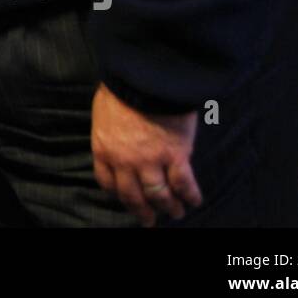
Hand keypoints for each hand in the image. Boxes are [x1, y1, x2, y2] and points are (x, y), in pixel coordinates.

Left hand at [90, 84, 201, 226]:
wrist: (142, 77)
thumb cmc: (121, 87)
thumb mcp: (103, 111)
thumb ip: (110, 132)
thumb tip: (116, 137)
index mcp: (104, 149)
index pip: (108, 182)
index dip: (118, 195)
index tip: (126, 200)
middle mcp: (125, 161)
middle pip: (133, 196)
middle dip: (142, 211)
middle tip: (150, 220)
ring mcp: (151, 161)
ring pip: (159, 195)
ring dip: (169, 207)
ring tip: (176, 212)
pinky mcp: (176, 156)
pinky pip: (184, 184)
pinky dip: (190, 195)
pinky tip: (194, 200)